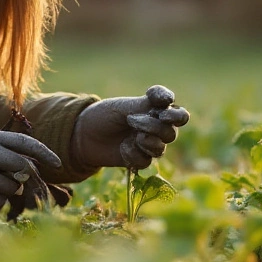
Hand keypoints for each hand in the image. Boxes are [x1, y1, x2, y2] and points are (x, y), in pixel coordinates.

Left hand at [71, 85, 190, 168]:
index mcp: (156, 112)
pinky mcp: (138, 160)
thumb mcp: (124, 106)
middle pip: (170, 133)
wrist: (83, 134)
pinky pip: (145, 161)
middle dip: (154, 127)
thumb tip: (170, 100)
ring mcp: (148, 145)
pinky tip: (122, 148)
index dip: (176, 115)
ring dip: (146, 142)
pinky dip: (133, 154)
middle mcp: (156, 129)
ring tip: (131, 136)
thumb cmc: (104, 115)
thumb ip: (147, 104)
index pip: (179, 115)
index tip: (162, 108)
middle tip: (133, 121)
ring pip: (160, 148)